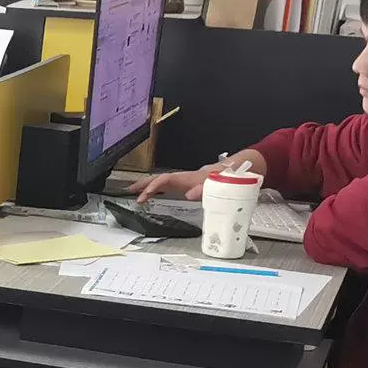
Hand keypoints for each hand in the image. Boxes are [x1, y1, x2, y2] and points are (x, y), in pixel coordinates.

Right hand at [133, 149, 264, 202]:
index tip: (144, 195)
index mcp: (190, 177)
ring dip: (146, 187)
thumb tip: (189, 195)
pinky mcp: (186, 185)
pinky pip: (167, 187)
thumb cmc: (229, 176)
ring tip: (132, 194)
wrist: (238, 171)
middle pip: (159, 179)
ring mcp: (184, 181)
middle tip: (129, 192)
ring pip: (161, 183)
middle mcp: (184, 178)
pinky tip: (148, 196)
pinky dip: (155, 190)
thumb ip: (205, 189)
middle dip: (144, 185)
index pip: (166, 180)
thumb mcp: (220, 183)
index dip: (153, 186)